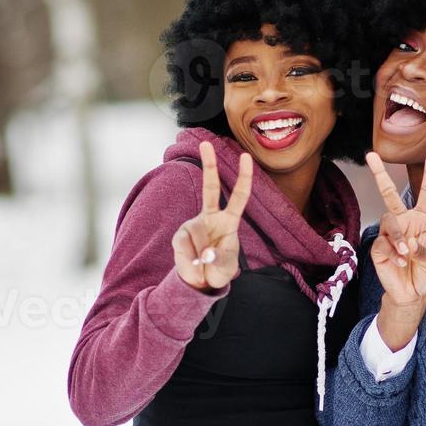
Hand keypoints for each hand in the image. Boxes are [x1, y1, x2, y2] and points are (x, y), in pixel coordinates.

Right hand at [172, 141, 252, 290]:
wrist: (200, 281)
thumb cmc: (218, 270)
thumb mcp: (225, 270)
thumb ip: (219, 261)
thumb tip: (205, 254)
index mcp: (229, 221)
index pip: (240, 196)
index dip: (244, 177)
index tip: (246, 157)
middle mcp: (210, 217)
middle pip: (210, 188)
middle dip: (208, 165)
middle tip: (206, 144)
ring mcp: (193, 224)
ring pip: (195, 234)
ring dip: (199, 256)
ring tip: (202, 267)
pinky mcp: (180, 235)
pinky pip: (182, 246)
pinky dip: (188, 261)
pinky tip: (191, 265)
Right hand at [366, 152, 425, 309]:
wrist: (412, 295)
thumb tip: (411, 241)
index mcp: (421, 222)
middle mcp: (403, 223)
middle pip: (390, 194)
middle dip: (380, 175)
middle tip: (370, 155)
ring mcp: (389, 235)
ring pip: (388, 221)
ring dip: (397, 237)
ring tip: (405, 254)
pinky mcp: (378, 248)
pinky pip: (383, 243)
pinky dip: (393, 253)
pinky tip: (399, 263)